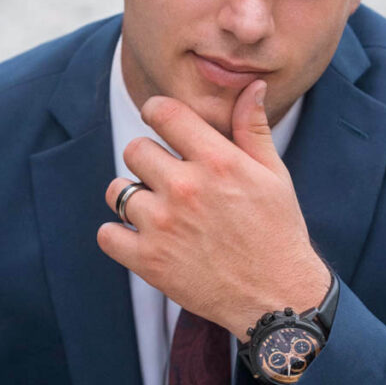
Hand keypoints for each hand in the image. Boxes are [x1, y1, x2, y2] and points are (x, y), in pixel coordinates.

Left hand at [98, 81, 330, 339]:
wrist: (277, 297)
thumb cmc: (278, 233)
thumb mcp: (274, 175)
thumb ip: (253, 129)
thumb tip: (253, 87)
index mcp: (217, 161)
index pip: (163, 112)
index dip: (157, 113)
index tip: (160, 123)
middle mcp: (185, 188)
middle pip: (135, 149)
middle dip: (148, 160)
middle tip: (168, 180)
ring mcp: (163, 225)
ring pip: (117, 190)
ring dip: (131, 198)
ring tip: (157, 211)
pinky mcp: (149, 261)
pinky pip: (107, 234)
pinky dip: (118, 236)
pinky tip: (142, 239)